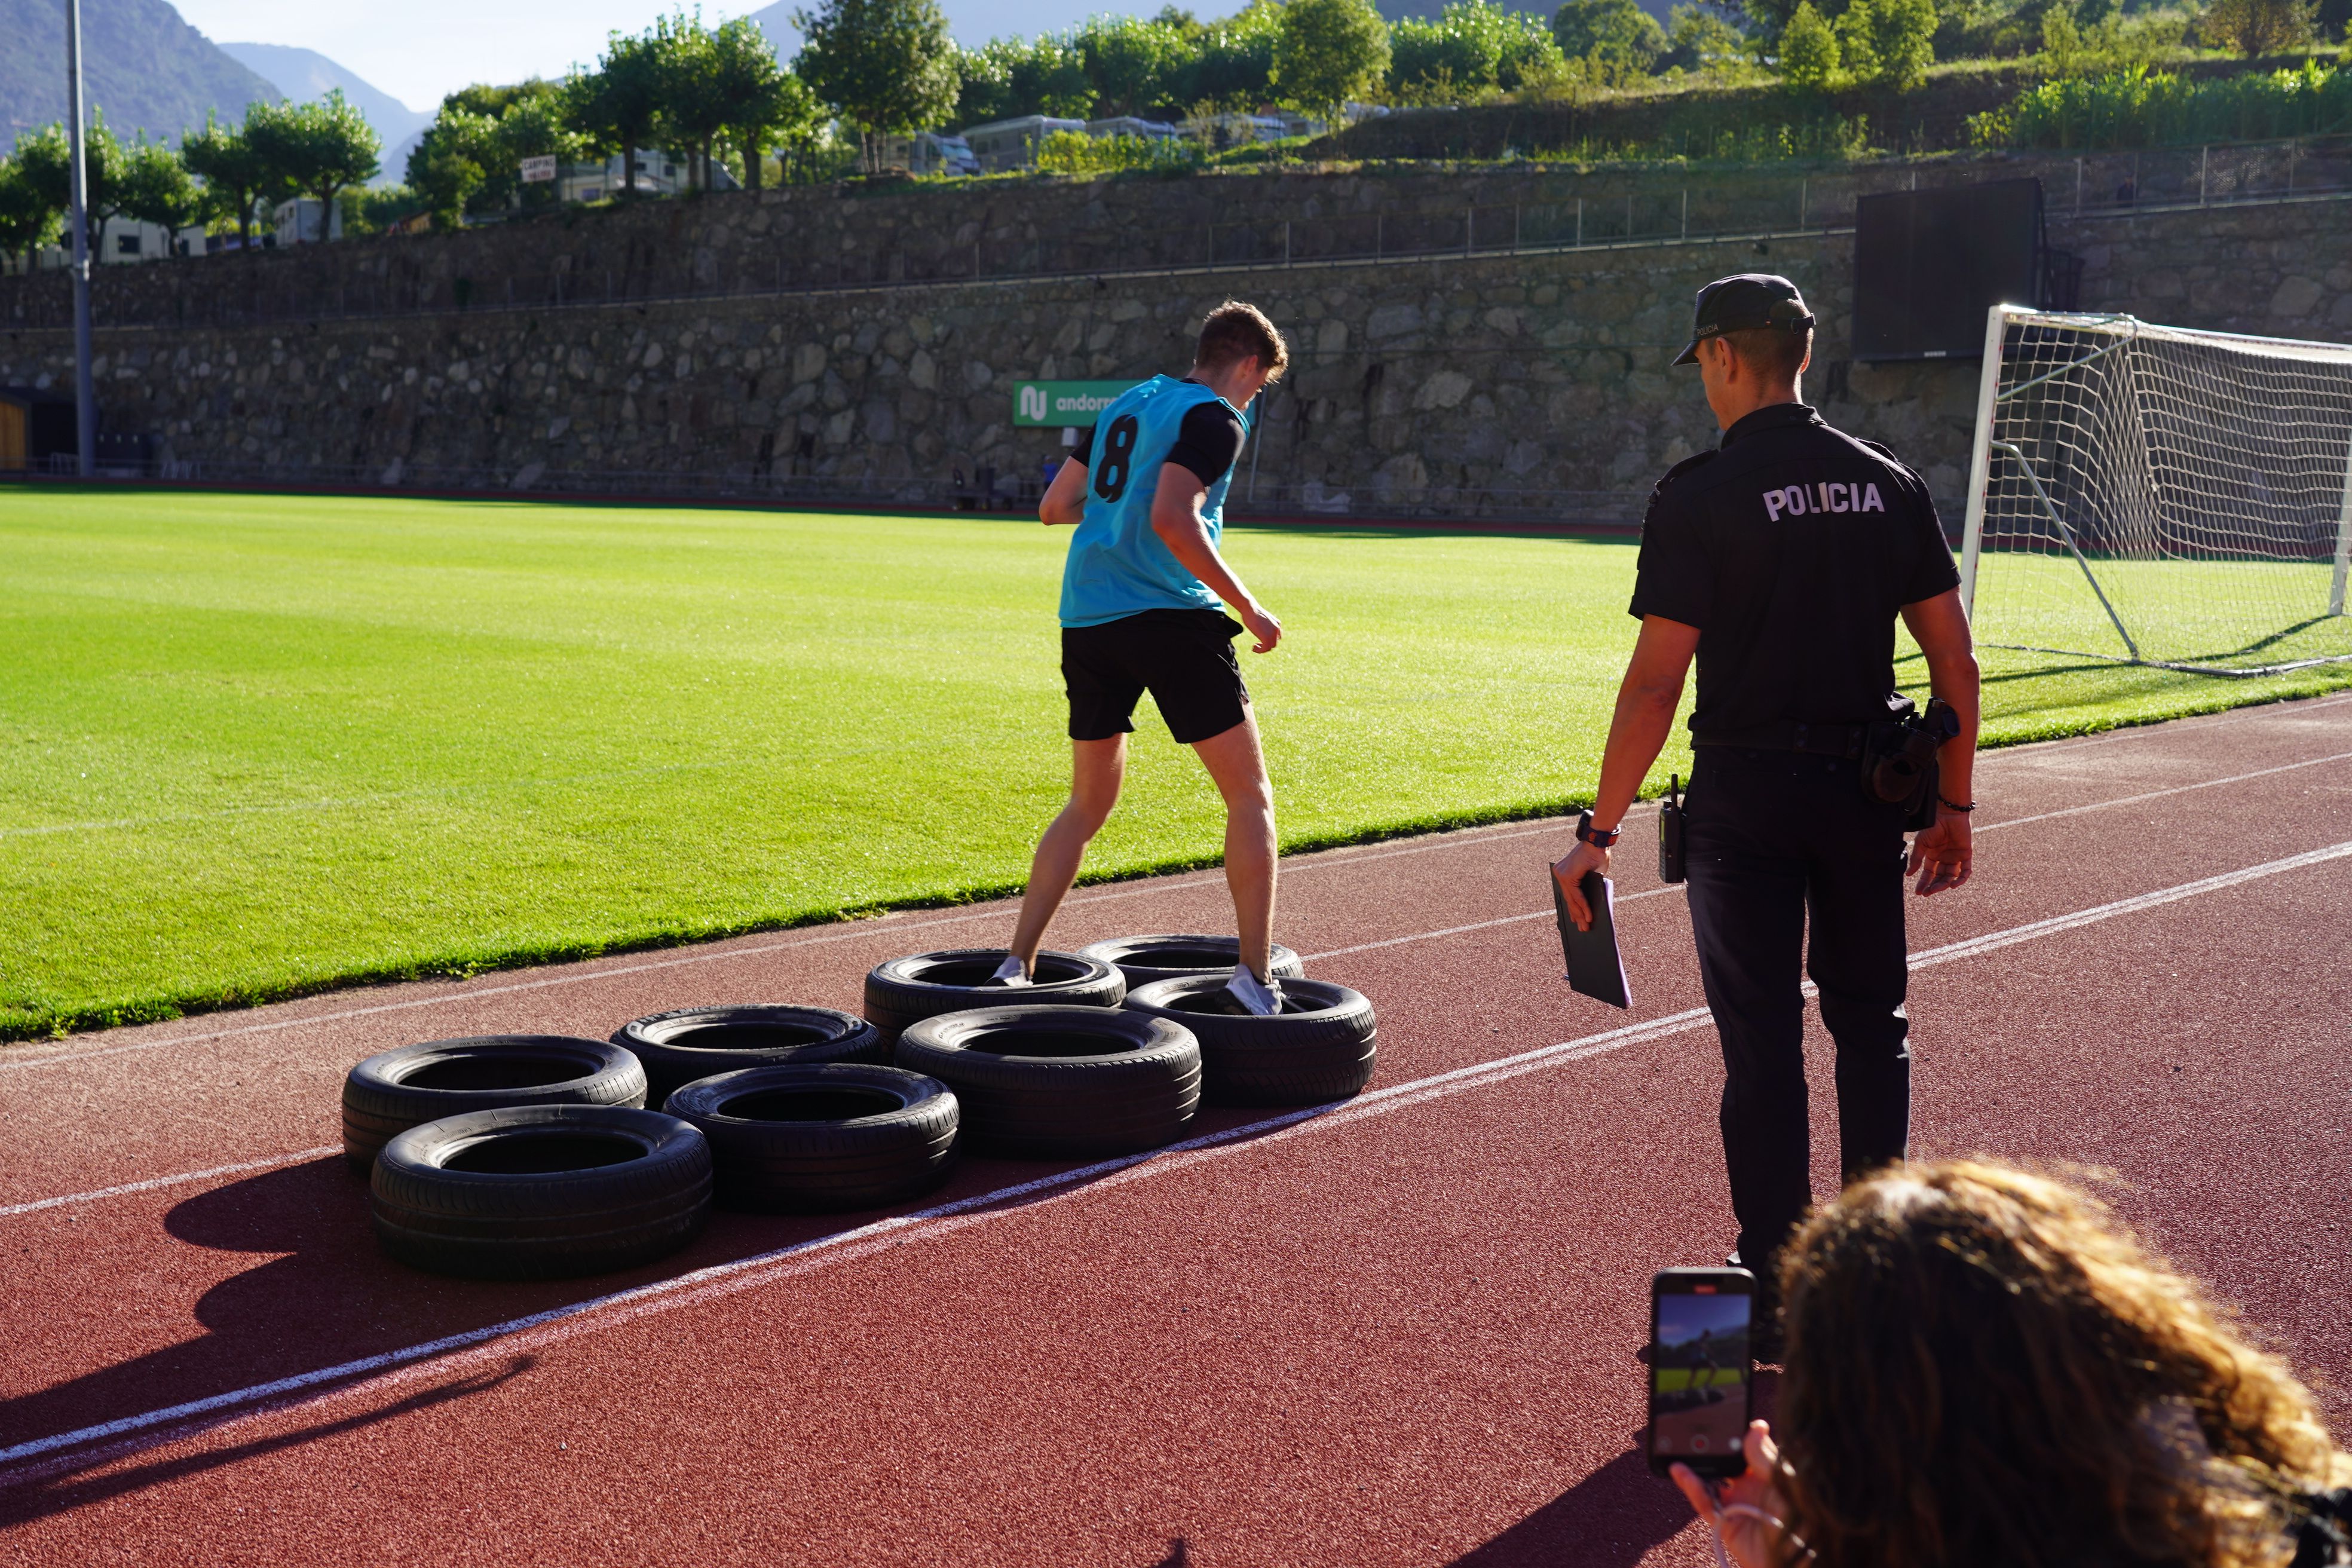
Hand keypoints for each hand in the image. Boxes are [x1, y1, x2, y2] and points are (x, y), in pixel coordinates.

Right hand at [1236, 598, 1281, 653]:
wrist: (1250, 608)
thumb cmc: (1252, 612)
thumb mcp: (1263, 619)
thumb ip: (1266, 626)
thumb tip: (1262, 631)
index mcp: (1277, 624)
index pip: (1277, 638)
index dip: (1269, 642)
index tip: (1260, 641)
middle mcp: (1277, 629)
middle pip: (1274, 644)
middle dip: (1265, 646)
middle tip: (1256, 645)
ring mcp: (1273, 633)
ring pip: (1270, 647)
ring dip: (1262, 649)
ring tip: (1254, 647)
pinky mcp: (1266, 636)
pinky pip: (1265, 648)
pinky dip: (1259, 651)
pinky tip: (1253, 648)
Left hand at [1551, 840, 1609, 930]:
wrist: (1597, 842)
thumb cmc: (1597, 855)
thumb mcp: (1594, 876)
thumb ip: (1590, 888)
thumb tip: (1590, 905)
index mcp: (1563, 873)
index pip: (1568, 895)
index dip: (1573, 910)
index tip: (1576, 921)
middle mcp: (1559, 874)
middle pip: (1569, 900)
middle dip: (1577, 916)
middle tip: (1583, 929)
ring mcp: (1562, 876)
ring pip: (1572, 900)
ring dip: (1581, 915)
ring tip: (1587, 927)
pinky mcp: (1568, 877)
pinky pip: (1577, 896)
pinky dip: (1584, 907)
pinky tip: (1589, 917)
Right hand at [1671, 1422, 1797, 1567]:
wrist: (1799, 1565)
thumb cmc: (1806, 1528)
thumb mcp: (1789, 1487)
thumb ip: (1767, 1459)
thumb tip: (1756, 1426)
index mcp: (1771, 1475)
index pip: (1749, 1449)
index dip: (1735, 1435)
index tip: (1722, 1417)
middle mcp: (1753, 1489)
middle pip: (1725, 1463)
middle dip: (1710, 1448)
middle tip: (1696, 1431)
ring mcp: (1738, 1505)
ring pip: (1710, 1481)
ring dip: (1695, 1465)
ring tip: (1680, 1448)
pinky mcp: (1726, 1524)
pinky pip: (1704, 1503)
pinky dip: (1690, 1487)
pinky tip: (1681, 1471)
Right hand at [1907, 807, 1972, 895]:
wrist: (1948, 813)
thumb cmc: (1933, 825)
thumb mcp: (1921, 843)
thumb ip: (1916, 859)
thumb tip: (1908, 874)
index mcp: (1932, 855)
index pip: (1928, 873)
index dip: (1923, 883)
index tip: (1919, 892)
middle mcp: (1944, 858)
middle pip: (1939, 877)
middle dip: (1933, 886)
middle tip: (1928, 893)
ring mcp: (1955, 857)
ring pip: (1951, 876)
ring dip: (1945, 884)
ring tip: (1938, 889)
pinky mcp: (1966, 854)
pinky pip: (1965, 870)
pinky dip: (1961, 879)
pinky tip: (1953, 884)